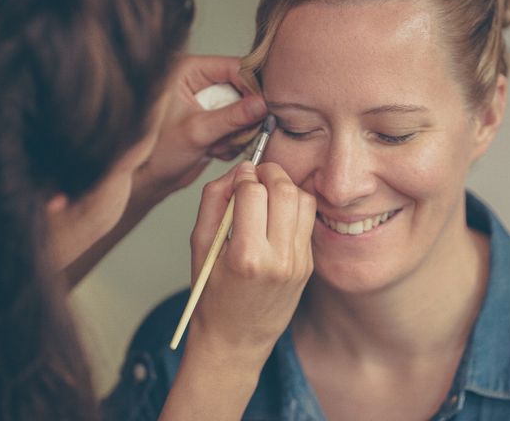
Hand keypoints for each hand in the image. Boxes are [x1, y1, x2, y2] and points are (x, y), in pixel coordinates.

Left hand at [134, 55, 267, 204]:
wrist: (152, 177)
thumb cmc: (158, 151)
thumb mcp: (197, 131)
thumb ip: (231, 117)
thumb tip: (262, 105)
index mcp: (189, 70)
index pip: (235, 67)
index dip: (252, 88)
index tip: (263, 108)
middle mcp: (200, 81)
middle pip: (243, 90)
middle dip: (242, 117)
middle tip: (235, 136)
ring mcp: (208, 101)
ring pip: (245, 110)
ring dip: (237, 132)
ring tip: (216, 146)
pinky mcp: (214, 118)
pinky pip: (239, 125)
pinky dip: (233, 141)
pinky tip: (214, 150)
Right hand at [187, 161, 315, 358]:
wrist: (237, 339)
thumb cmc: (212, 294)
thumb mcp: (200, 247)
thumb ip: (214, 202)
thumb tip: (237, 171)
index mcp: (246, 257)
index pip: (253, 192)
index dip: (244, 175)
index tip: (238, 176)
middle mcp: (278, 259)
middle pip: (285, 190)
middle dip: (269, 172)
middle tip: (255, 176)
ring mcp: (298, 263)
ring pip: (303, 200)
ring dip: (285, 187)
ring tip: (267, 194)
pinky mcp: (308, 265)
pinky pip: (307, 220)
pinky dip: (293, 207)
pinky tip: (275, 215)